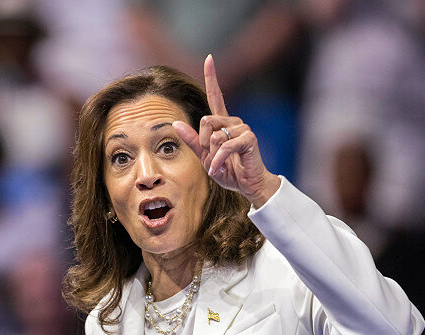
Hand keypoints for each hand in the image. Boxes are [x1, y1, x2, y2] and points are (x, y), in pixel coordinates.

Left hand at [173, 54, 280, 207]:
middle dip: (202, 143)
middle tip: (210, 159)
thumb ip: (192, 141)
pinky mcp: (248, 138)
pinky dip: (218, 161)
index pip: (216, 95)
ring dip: (211, 156)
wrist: (248, 185)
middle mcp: (233, 121)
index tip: (209, 58)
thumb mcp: (205, 157)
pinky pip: (224, 146)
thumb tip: (175, 123)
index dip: (212, 77)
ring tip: (219, 166)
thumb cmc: (229, 171)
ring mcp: (242, 128)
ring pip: (213, 135)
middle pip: (205, 121)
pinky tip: (220, 169)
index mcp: (223, 123)